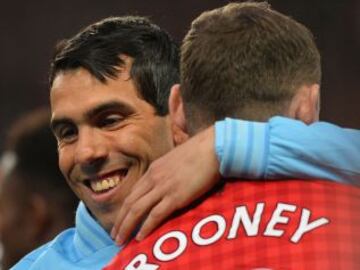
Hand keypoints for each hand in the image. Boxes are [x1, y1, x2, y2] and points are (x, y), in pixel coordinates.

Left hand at [111, 126, 220, 244]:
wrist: (211, 148)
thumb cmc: (198, 153)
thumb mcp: (174, 160)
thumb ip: (166, 172)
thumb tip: (165, 183)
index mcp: (153, 170)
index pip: (133, 192)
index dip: (124, 209)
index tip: (120, 220)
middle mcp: (154, 179)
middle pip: (130, 202)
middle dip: (120, 221)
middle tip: (114, 235)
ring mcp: (164, 187)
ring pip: (137, 209)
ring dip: (126, 226)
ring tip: (120, 240)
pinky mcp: (175, 196)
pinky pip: (156, 214)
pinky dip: (146, 227)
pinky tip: (140, 237)